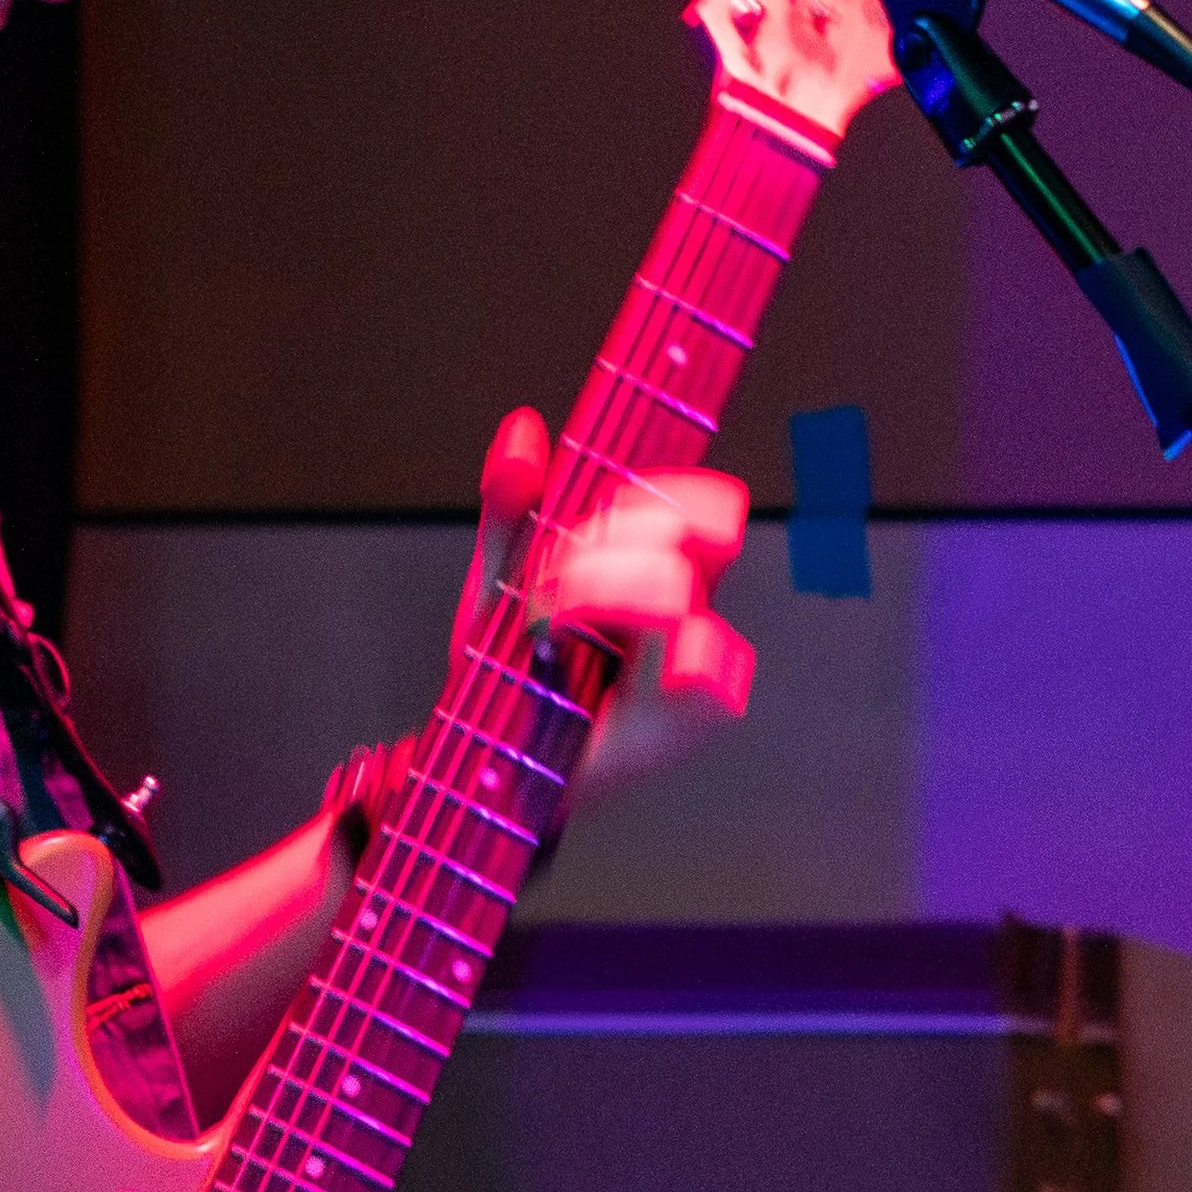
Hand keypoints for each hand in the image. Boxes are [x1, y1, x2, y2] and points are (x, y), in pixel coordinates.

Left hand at [462, 405, 754, 811]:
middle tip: (551, 577)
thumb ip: (510, 508)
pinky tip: (624, 664)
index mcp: (644, 571)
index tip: (618, 496)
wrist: (479, 761)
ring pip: (684, 596)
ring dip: (610, 589)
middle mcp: (676, 616)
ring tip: (548, 619)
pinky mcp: (677, 729)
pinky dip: (678, 663)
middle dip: (610, 545)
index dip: (671, 490)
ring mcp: (681, 672)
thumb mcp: (495, 581)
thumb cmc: (504, 674)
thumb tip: (524, 430)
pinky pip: (712, 684)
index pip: (688, 509)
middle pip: (685, 541)